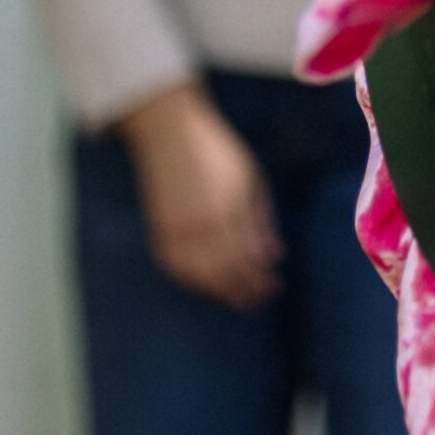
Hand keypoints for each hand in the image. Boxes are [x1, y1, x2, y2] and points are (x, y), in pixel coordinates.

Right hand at [120, 82, 283, 310]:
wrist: (170, 134)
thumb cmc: (216, 152)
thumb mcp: (250, 178)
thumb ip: (261, 220)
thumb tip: (275, 256)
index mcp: (229, 211)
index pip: (248, 259)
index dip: (261, 279)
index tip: (274, 289)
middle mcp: (203, 227)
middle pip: (226, 274)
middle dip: (245, 291)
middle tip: (260, 301)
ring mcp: (178, 232)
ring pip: (201, 277)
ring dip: (221, 292)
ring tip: (238, 299)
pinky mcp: (160, 232)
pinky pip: (177, 270)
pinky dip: (194, 283)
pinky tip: (208, 286)